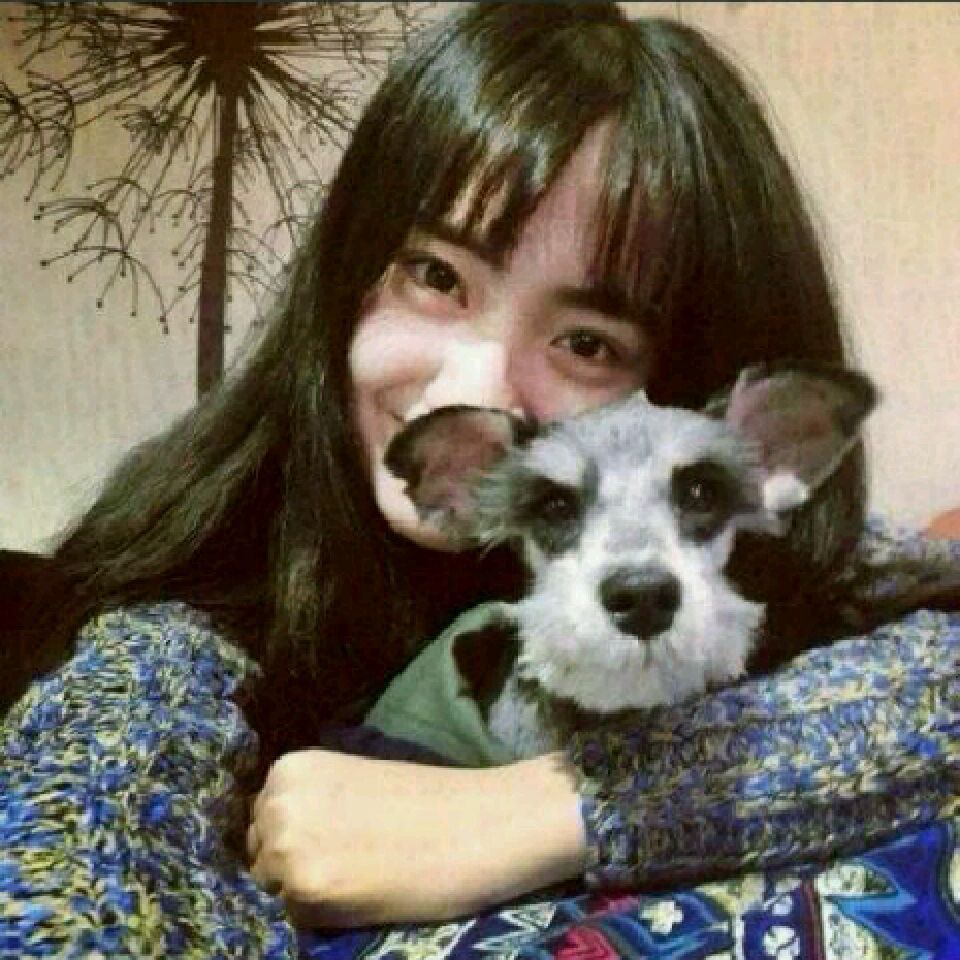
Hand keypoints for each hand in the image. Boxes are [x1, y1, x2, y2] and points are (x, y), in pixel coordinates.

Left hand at [247, 749, 585, 926]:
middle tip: (349, 864)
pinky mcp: (305, 889)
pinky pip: (295, 917)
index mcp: (289, 767)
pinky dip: (322, 917)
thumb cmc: (426, 799)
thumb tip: (276, 840)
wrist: (477, 822)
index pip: (263, 819)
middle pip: (259, 854)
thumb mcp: (351, 783)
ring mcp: (285, 846)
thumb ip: (311, 803)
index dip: (295, 838)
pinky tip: (363, 895)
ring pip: (274, 888)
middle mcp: (276, 802)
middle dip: (293, 866)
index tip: (334, 843)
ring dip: (305, 893)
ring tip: (359, 878)